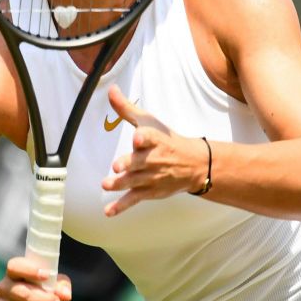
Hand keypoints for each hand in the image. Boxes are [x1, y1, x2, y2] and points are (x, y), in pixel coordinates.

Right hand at [0, 257, 70, 300]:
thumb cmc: (37, 293)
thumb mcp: (50, 285)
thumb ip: (61, 285)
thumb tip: (66, 295)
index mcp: (13, 272)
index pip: (15, 266)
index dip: (30, 270)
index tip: (46, 276)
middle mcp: (3, 288)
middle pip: (23, 293)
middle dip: (44, 300)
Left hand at [102, 85, 207, 215]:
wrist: (194, 164)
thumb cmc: (166, 138)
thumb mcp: (148, 121)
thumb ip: (126, 108)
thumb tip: (110, 89)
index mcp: (155, 139)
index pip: (150, 137)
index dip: (143, 137)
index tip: (137, 138)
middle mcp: (154, 159)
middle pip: (140, 162)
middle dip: (129, 164)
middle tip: (117, 166)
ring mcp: (152, 177)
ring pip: (135, 181)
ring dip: (121, 184)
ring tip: (107, 185)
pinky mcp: (150, 191)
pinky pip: (134, 199)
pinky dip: (121, 206)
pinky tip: (108, 211)